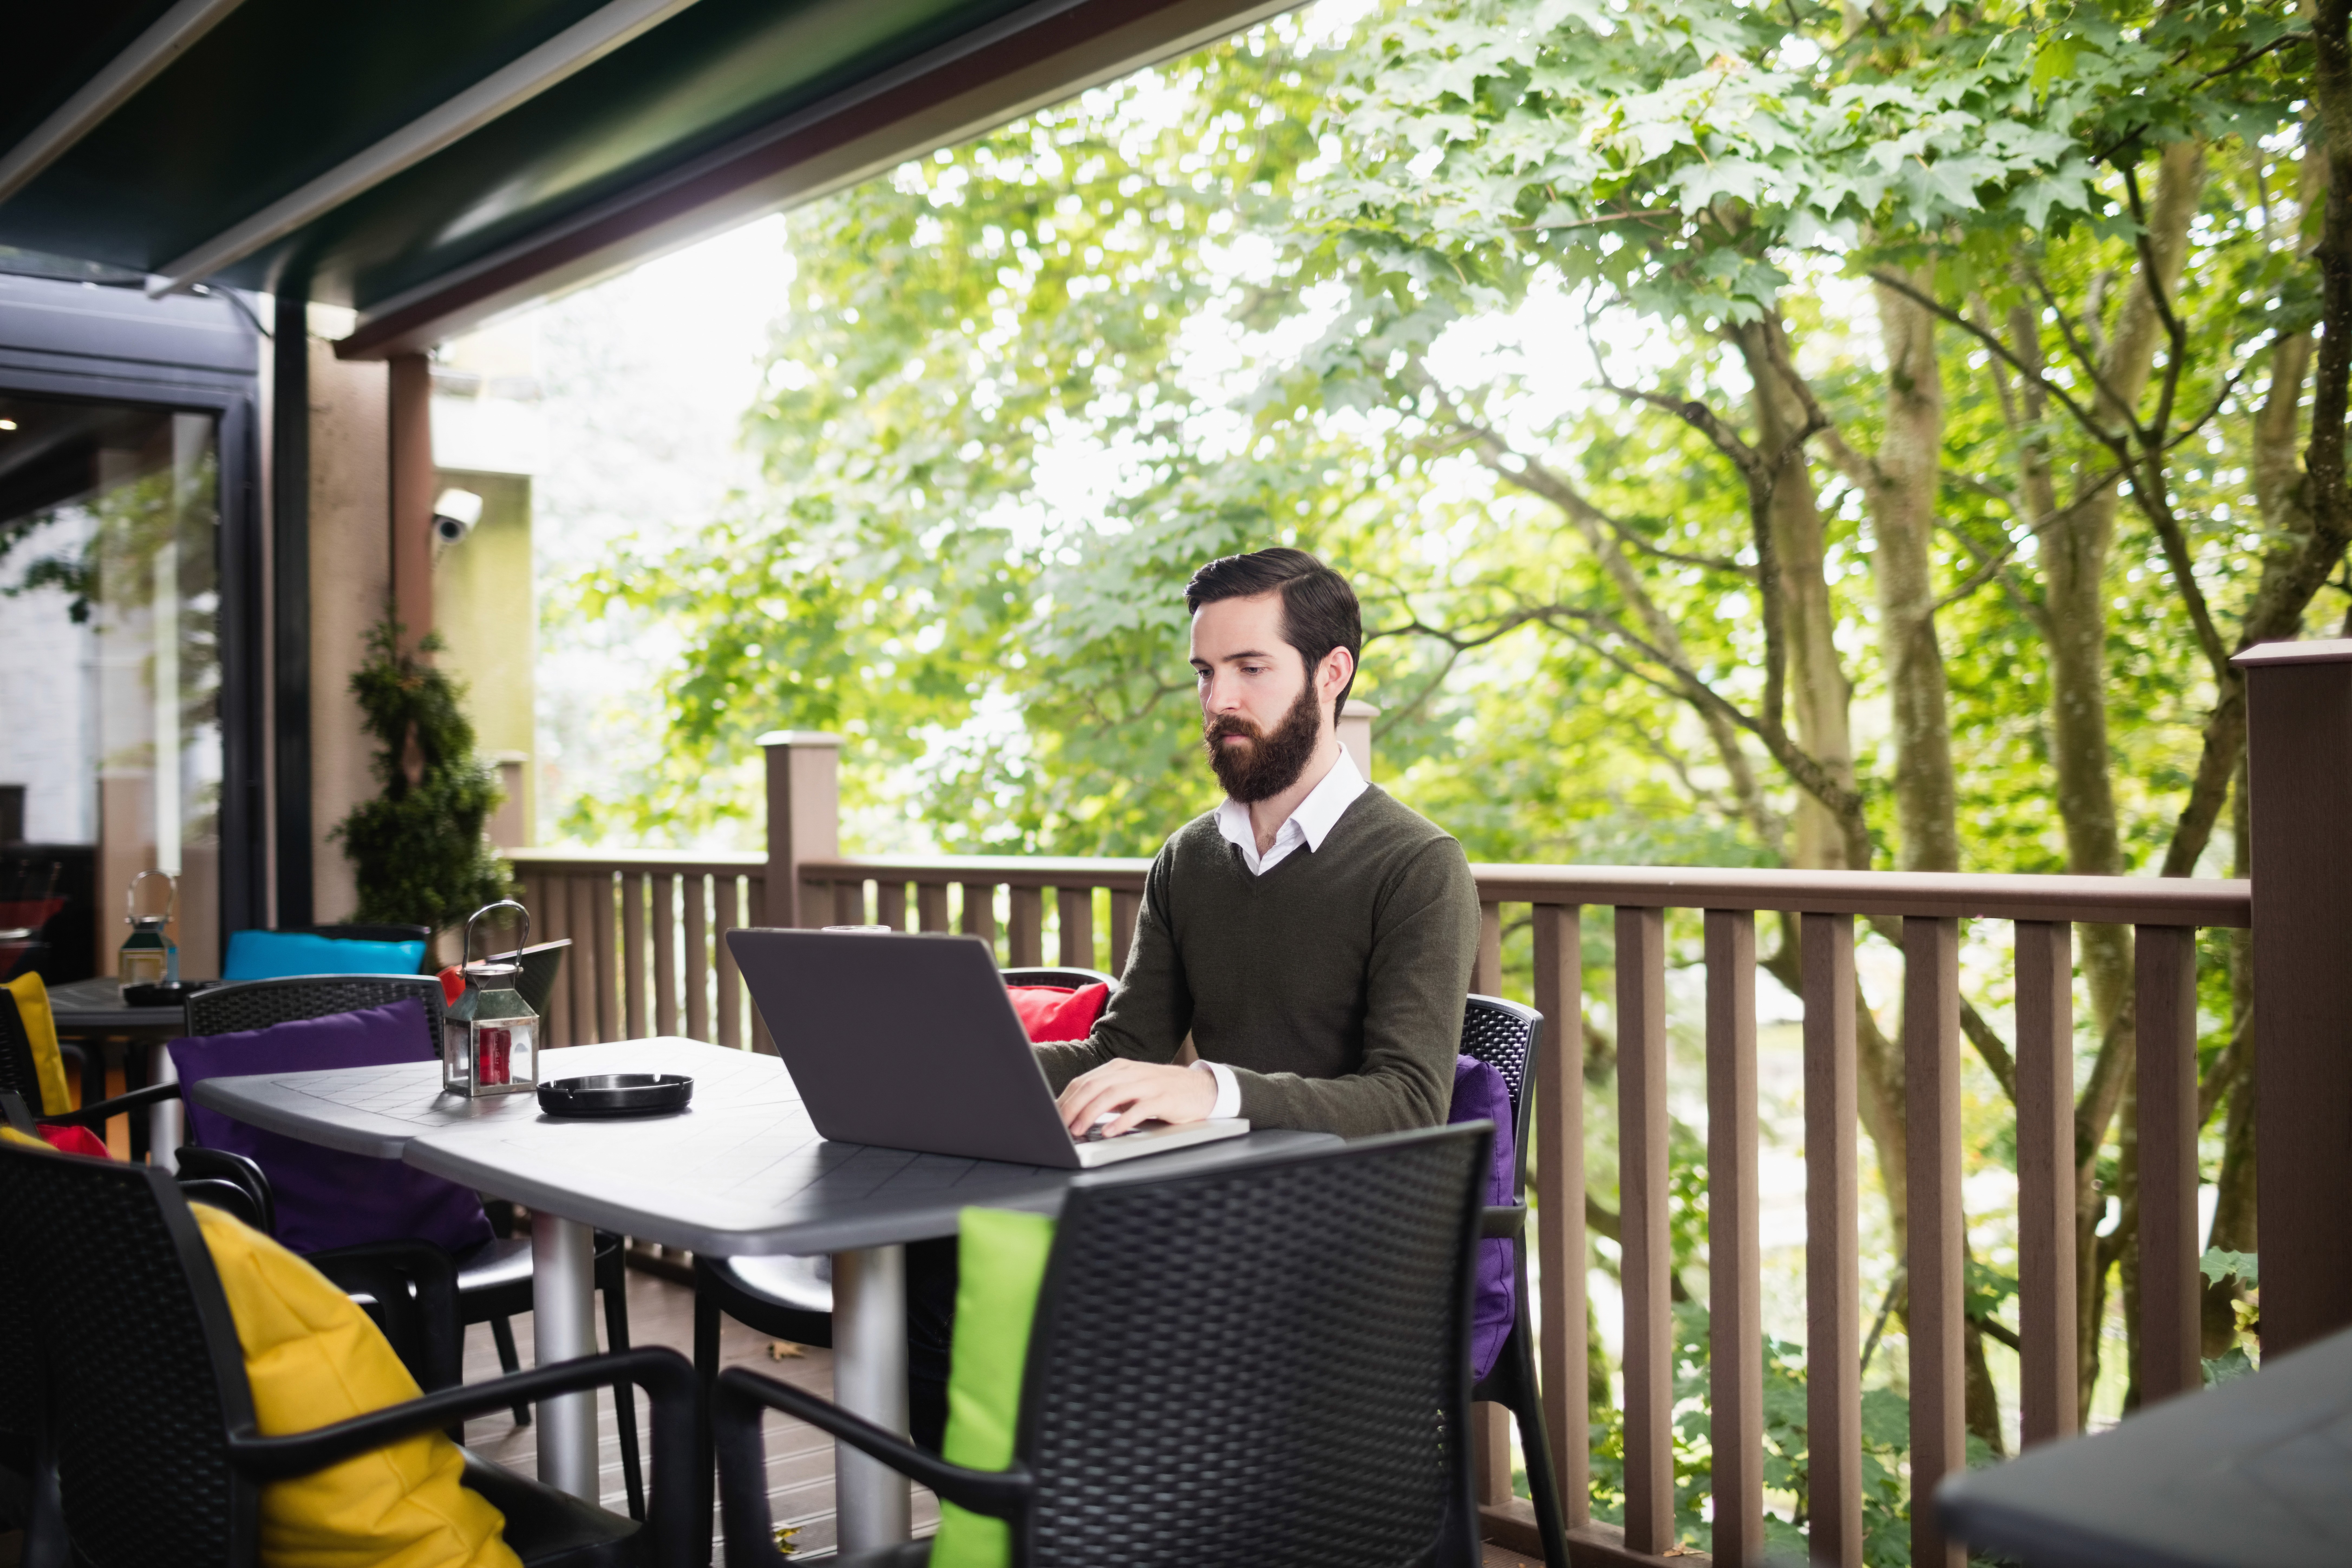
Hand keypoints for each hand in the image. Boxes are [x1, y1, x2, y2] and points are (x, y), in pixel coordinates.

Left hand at [1056, 1059, 1215, 1138]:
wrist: (1199, 1089)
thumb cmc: (1159, 1092)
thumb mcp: (1130, 1088)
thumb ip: (1106, 1095)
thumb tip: (1074, 1112)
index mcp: (1118, 1068)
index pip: (1084, 1081)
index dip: (1066, 1099)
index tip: (1053, 1116)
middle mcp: (1130, 1072)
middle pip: (1093, 1086)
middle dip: (1073, 1107)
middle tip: (1060, 1126)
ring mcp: (1147, 1084)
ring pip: (1111, 1095)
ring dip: (1091, 1113)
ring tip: (1078, 1129)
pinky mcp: (1162, 1098)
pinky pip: (1138, 1109)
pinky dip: (1120, 1121)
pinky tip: (1108, 1131)